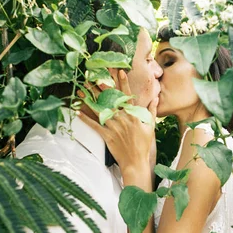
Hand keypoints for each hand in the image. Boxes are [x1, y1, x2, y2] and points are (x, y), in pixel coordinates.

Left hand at [78, 70, 157, 185]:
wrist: (136, 161)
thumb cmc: (144, 144)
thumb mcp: (151, 126)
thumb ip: (151, 111)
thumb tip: (155, 99)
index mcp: (133, 115)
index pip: (127, 95)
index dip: (123, 83)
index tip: (120, 71)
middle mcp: (123, 118)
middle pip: (110, 99)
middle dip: (101, 88)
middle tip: (92, 77)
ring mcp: (114, 127)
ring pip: (100, 110)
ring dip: (90, 99)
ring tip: (82, 90)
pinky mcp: (107, 135)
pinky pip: (94, 125)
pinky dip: (85, 118)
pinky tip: (77, 111)